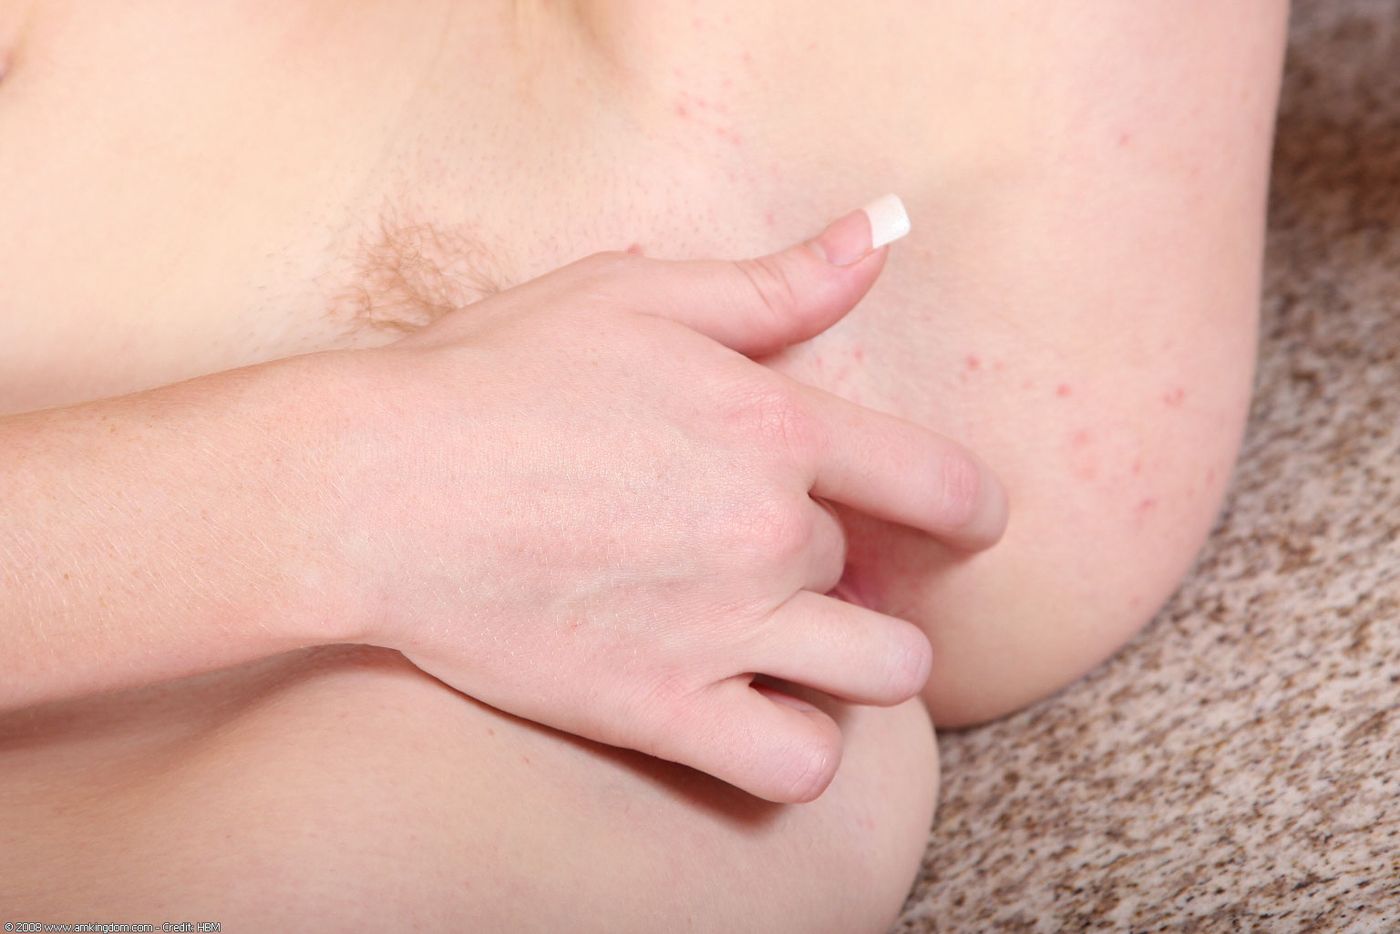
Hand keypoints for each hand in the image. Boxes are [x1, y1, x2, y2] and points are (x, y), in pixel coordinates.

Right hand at [327, 198, 1007, 801]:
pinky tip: (758, 715)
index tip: (962, 521)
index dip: (971, 509)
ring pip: (881, 673)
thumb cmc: (490, 376)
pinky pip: (798, 766)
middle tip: (761, 557)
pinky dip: (798, 751)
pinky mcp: (661, 711)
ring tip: (793, 643)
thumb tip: (878, 241)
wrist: (370, 488)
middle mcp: (767, 529)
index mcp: (773, 423)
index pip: (942, 484)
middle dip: (834, 566)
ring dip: (855, 660)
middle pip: (872, 572)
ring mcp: (720, 629)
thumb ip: (774, 284)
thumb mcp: (634, 298)